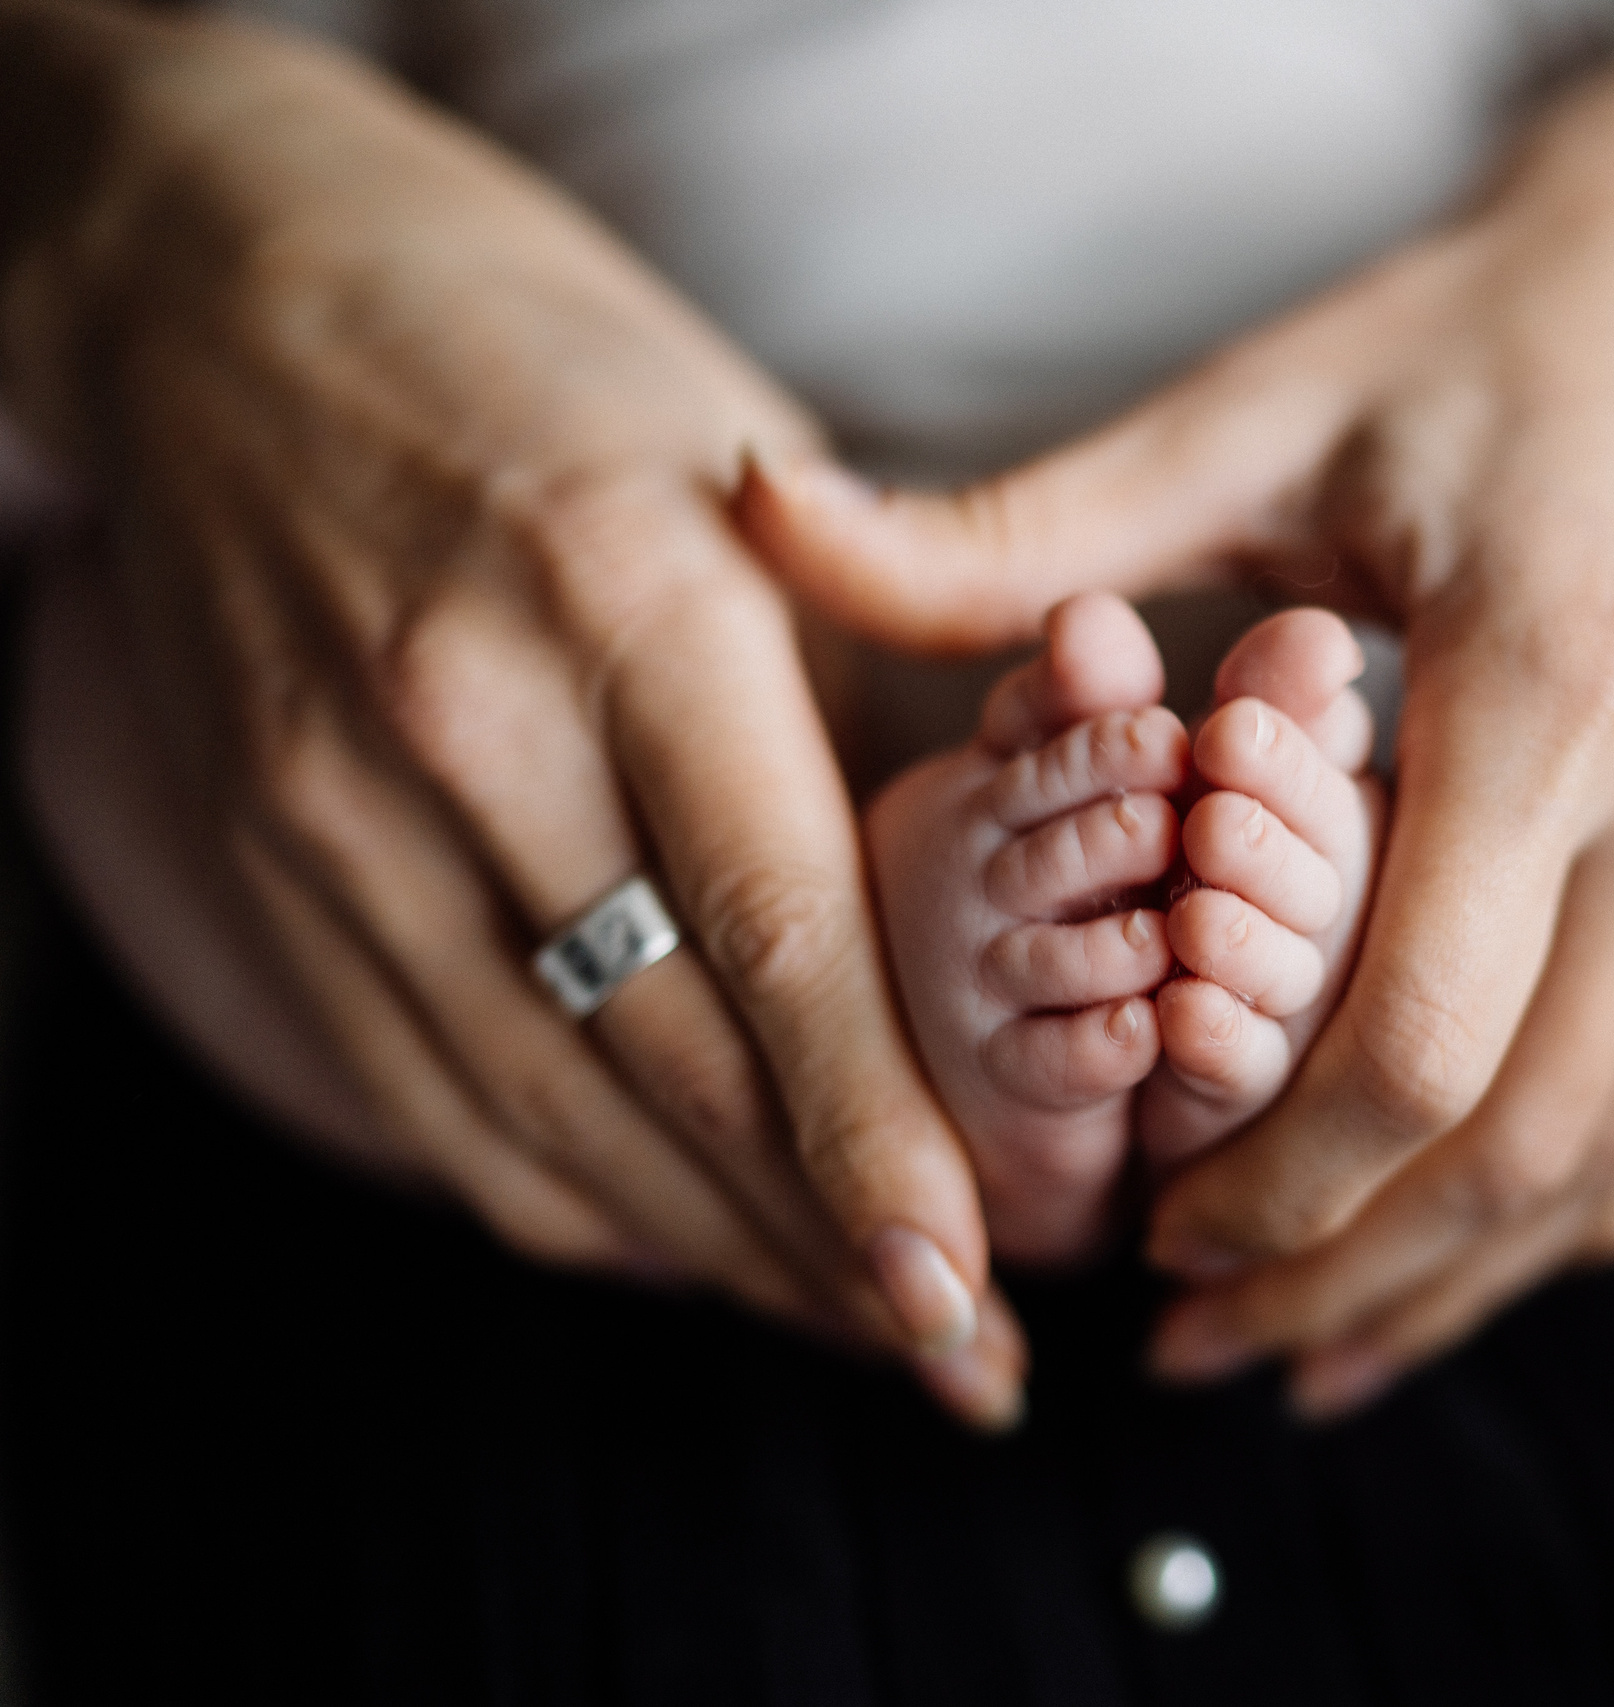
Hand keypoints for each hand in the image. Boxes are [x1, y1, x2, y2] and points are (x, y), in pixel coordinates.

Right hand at [2, 10, 1020, 1424]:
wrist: (230, 284)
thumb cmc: (557, 373)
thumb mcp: (750, 492)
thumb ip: (859, 712)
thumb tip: (994, 939)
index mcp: (642, 602)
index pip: (781, 928)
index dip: (875, 1135)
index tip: (971, 1282)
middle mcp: (478, 718)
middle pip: (668, 1057)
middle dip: (824, 1240)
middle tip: (962, 1351)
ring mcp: (343, 800)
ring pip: (542, 1107)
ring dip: (712, 1251)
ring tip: (857, 1330)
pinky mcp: (272, 853)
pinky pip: (428, 1087)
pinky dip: (566, 1194)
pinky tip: (684, 1247)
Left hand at [741, 0, 1613, 1410]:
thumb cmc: (1471, 336)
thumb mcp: (1251, 412)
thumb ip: (1018, 524)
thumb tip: (758, 515)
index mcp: (1551, 685)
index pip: (1418, 1039)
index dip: (1276, 1183)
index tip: (1160, 1241)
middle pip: (1524, 1140)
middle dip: (1347, 1265)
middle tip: (1200, 1335)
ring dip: (1464, 1274)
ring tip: (1309, 1341)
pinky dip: (1578, 1207)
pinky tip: (1464, 1255)